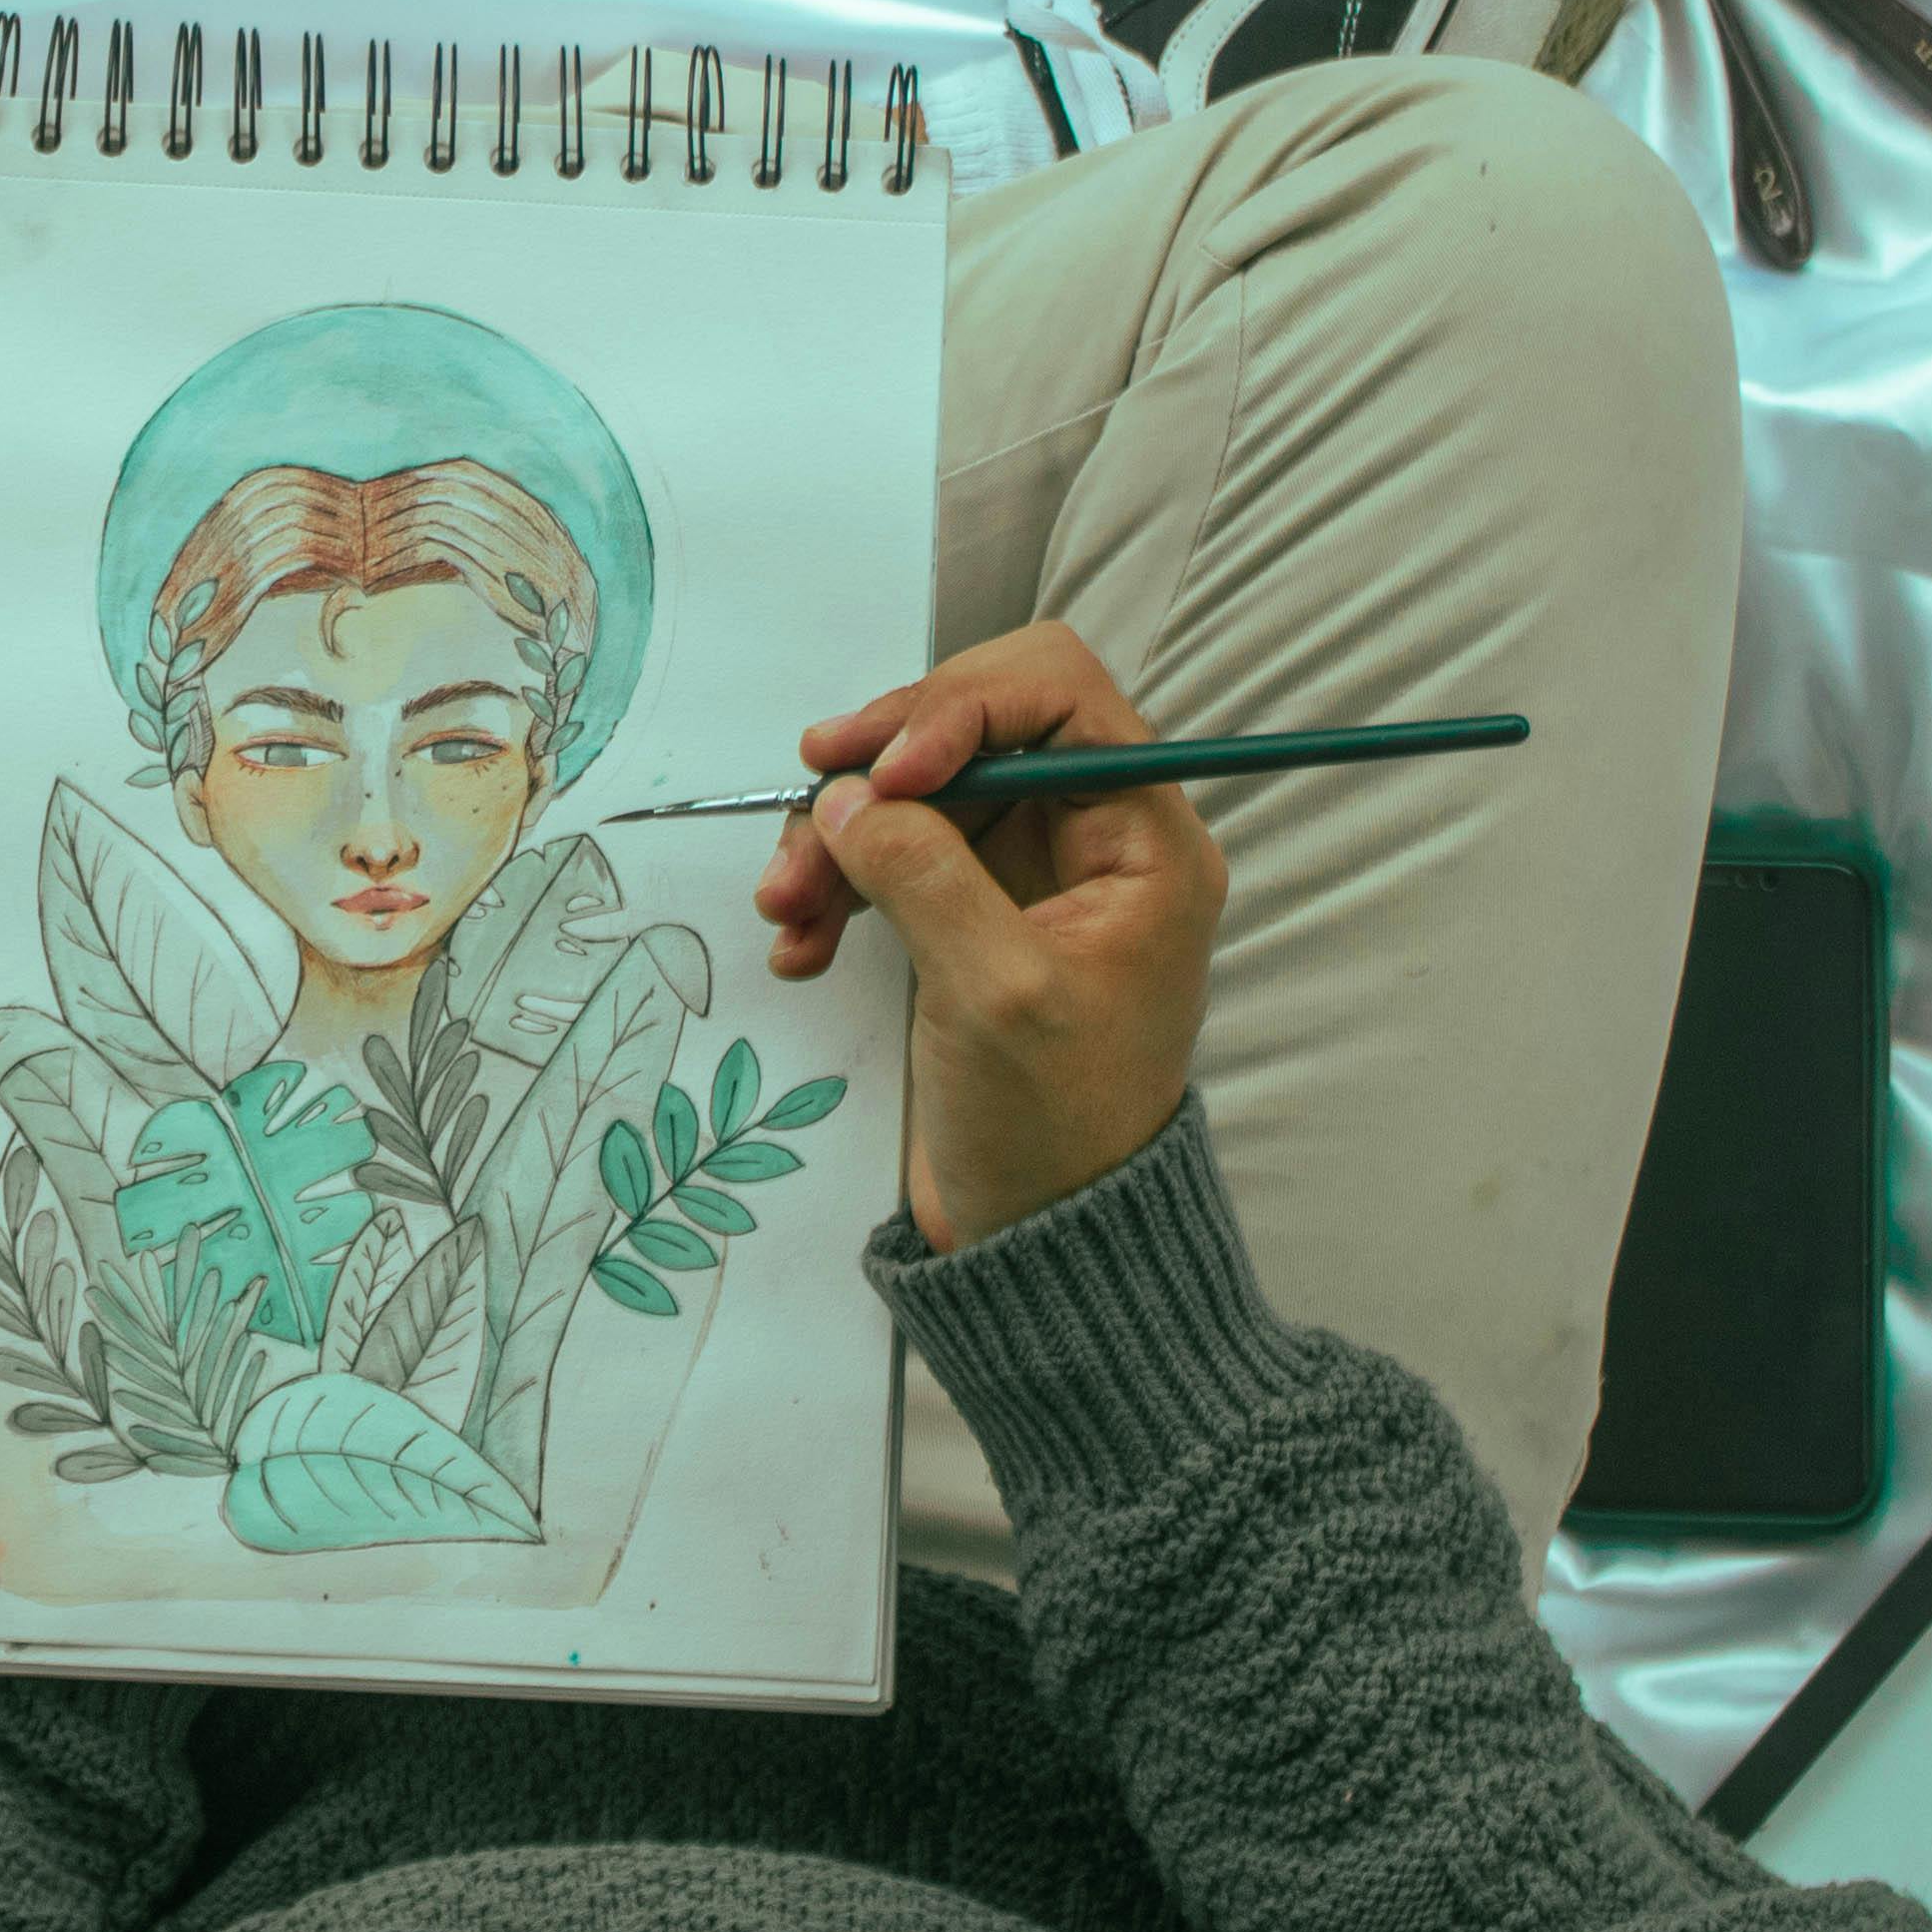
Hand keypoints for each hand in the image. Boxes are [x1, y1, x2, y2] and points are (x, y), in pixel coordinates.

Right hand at [749, 622, 1221, 1252]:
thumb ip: (927, 876)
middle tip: (809, 816)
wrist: (1040, 1238)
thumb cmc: (1056, 1128)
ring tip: (786, 907)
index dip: (961, 706)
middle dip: (880, 771)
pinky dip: (838, 881)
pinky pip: (893, 851)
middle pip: (974, 729)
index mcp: (1145, 839)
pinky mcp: (970, 911)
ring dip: (840, 832)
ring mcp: (1029, 873)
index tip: (885, 771)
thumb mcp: (996, 996)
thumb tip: (849, 796)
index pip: (1058, 693)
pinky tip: (801, 943)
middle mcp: (1094, 837)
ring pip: (918, 790)